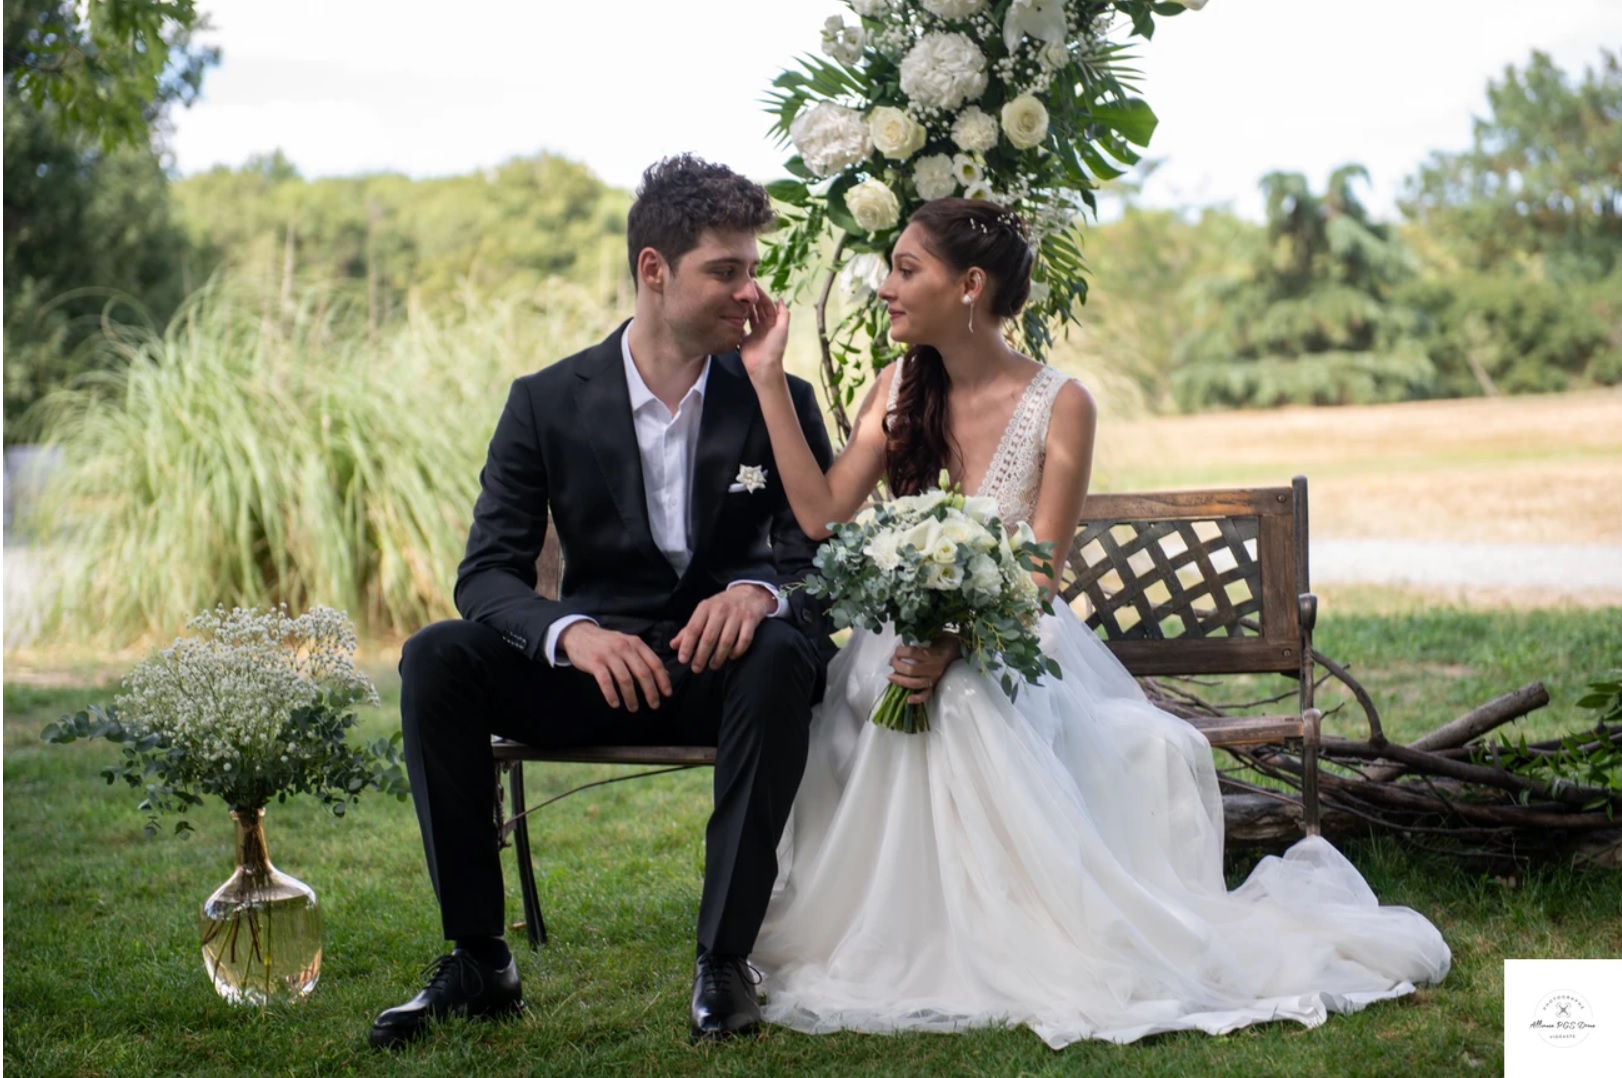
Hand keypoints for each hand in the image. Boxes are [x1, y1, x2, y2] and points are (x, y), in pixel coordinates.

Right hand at [558, 623, 672, 711]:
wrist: (579, 633)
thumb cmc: (607, 643)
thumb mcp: (628, 645)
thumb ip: (645, 658)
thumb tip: (666, 674)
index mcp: (635, 643)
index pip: (655, 663)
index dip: (663, 680)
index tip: (667, 694)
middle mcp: (624, 647)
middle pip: (642, 672)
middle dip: (650, 691)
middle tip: (654, 705)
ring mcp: (609, 654)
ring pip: (625, 679)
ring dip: (631, 697)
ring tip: (634, 708)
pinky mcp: (594, 662)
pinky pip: (605, 681)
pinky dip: (611, 694)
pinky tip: (615, 704)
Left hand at [672, 586, 775, 671]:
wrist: (749, 593)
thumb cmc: (722, 606)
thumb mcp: (704, 613)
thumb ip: (689, 630)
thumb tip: (673, 645)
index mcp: (705, 607)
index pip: (693, 628)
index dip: (687, 645)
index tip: (683, 660)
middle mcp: (720, 609)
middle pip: (709, 637)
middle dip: (701, 656)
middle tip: (696, 669)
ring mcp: (737, 614)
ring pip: (726, 641)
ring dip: (719, 657)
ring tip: (713, 666)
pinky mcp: (751, 620)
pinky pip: (744, 640)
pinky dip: (737, 651)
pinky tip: (732, 656)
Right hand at [739, 293, 790, 385]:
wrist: (764, 367)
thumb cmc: (775, 348)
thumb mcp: (782, 329)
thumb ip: (783, 314)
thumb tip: (781, 298)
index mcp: (773, 323)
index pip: (767, 305)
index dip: (761, 295)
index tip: (754, 285)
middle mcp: (764, 327)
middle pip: (757, 309)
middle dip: (752, 299)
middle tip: (743, 288)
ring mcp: (754, 333)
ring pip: (748, 317)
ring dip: (744, 308)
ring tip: (736, 297)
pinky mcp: (745, 340)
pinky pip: (740, 328)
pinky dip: (736, 321)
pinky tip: (730, 313)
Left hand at [888, 636, 960, 704]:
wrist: (953, 650)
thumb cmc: (937, 644)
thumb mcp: (927, 640)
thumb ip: (914, 645)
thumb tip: (896, 652)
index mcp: (931, 654)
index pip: (911, 652)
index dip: (899, 652)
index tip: (896, 651)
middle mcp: (933, 667)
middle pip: (911, 669)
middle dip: (897, 666)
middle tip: (891, 663)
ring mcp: (934, 678)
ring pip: (916, 683)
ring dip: (901, 681)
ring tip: (891, 677)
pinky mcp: (935, 686)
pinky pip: (926, 695)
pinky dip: (917, 698)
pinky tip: (908, 699)